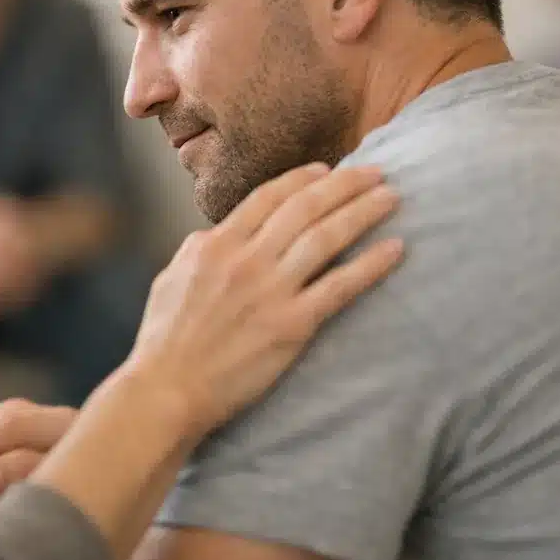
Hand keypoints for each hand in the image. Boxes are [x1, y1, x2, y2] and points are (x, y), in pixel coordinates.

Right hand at [124, 163, 402, 437]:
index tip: (327, 170)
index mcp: (215, 245)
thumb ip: (199, 250)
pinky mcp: (291, 325)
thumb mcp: (171, 278)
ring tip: (391, 197)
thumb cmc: (163, 340)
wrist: (167, 388)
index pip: (267, 197)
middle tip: (375, 172)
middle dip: (344, 184)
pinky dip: (371, 265)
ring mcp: (270, 291)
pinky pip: (340, 287)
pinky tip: (395, 248)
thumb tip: (218, 233)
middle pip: (304, 208)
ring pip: (326, 237)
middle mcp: (246, 259)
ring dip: (362, 212)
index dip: (302, 179)